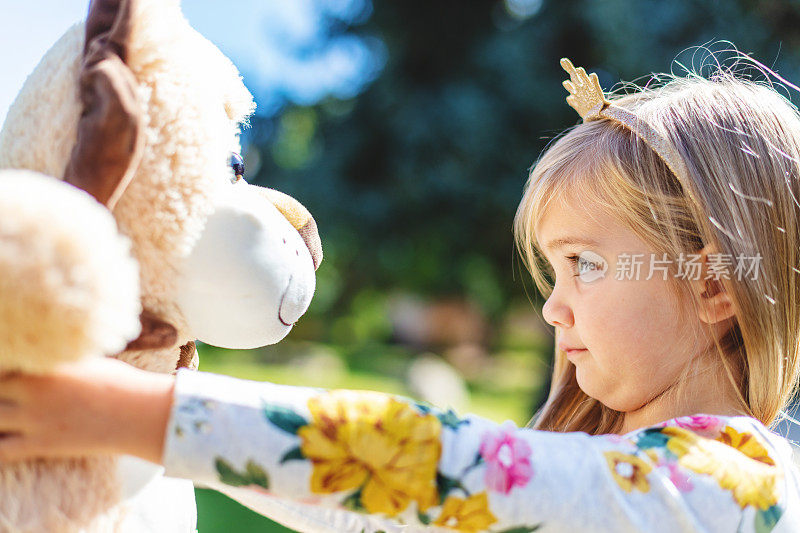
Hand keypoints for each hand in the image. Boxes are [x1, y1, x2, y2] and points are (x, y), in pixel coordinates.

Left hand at [0, 357, 174, 463]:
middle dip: (0, 393)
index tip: (10, 378)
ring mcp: (35, 418)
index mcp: (46, 365)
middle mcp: (34, 390)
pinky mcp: (42, 444)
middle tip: (10, 400)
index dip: (4, 373)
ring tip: (9, 417)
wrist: (140, 413)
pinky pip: (1, 450)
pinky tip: (8, 439)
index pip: (3, 366)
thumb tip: (46, 363)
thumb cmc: (121, 383)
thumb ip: (59, 363)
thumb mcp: (88, 362)